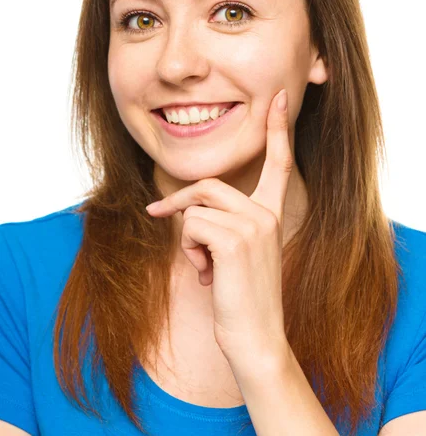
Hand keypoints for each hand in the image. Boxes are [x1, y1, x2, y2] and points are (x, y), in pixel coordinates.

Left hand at [146, 89, 292, 363]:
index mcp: (271, 214)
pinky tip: (208, 276)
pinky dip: (189, 252)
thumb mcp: (235, 253)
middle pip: (208, 186)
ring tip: (206, 268)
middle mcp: (267, 213)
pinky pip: (190, 226)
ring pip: (194, 209)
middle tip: (158, 215)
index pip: (278, 163)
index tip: (280, 99)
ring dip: (188, 241)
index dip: (278, 130)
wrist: (256, 338)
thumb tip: (183, 209)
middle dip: (179, 205)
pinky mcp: (236, 237)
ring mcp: (254, 224)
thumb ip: (221, 223)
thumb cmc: (242, 298)